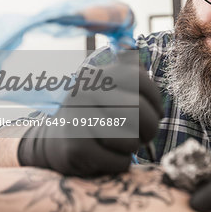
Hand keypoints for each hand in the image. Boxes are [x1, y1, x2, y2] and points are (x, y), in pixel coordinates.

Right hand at [18, 53, 163, 176]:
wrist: (55, 141)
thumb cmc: (95, 114)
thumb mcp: (109, 87)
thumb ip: (127, 69)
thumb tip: (132, 49)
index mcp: (98, 74)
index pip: (140, 80)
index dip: (156, 100)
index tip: (155, 111)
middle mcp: (85, 92)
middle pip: (139, 112)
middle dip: (150, 129)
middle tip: (145, 135)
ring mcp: (78, 120)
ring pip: (131, 139)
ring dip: (133, 147)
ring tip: (122, 143)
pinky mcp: (76, 149)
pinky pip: (120, 161)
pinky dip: (120, 163)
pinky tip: (107, 155)